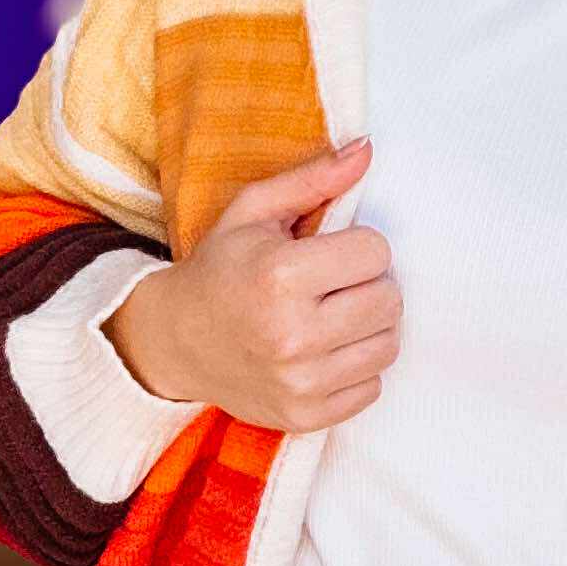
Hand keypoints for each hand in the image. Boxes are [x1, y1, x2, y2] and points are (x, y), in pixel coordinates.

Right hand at [109, 136, 400, 431]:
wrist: (177, 341)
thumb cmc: (222, 268)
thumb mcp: (254, 212)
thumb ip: (313, 179)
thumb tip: (368, 149)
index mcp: (280, 276)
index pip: (376, 252)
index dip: (360, 246)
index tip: (332, 252)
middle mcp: (292, 334)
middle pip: (389, 300)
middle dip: (370, 285)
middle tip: (336, 284)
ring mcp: (300, 382)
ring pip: (388, 346)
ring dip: (370, 327)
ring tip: (335, 315)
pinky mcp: (305, 416)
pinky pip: (372, 387)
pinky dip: (357, 367)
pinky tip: (325, 351)